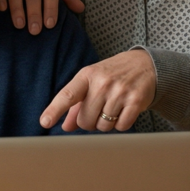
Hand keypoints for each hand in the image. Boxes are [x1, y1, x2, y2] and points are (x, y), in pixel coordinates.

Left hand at [41, 50, 156, 131]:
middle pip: (86, 120)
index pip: (68, 95)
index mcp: (87, 75)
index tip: (45, 122)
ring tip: (113, 108)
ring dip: (106, 123)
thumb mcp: (91, 82)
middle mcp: (102, 82)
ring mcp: (120, 91)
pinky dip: (121, 124)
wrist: (144, 64)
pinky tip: (124, 111)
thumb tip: (66, 127)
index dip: (55, 110)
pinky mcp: (136, 101)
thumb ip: (76, 105)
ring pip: (103, 126)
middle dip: (89, 122)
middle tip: (97, 111)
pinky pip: (121, 127)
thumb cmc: (112, 75)